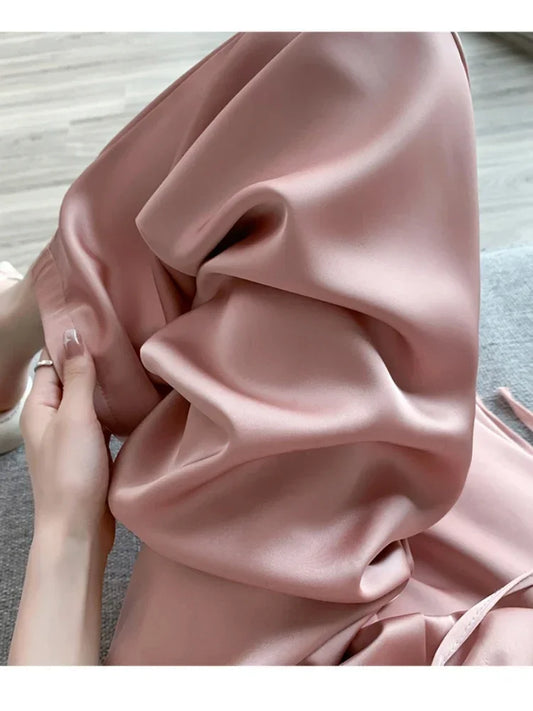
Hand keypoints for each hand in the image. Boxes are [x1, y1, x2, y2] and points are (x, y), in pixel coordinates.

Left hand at [21, 329, 114, 551]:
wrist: (79, 528)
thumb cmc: (72, 473)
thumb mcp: (76, 417)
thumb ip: (77, 376)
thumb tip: (74, 334)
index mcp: (39, 408)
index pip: (54, 363)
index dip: (73, 345)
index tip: (101, 327)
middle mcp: (51, 420)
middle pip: (72, 381)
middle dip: (94, 366)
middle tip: (124, 347)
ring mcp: (70, 438)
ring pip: (88, 402)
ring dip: (105, 390)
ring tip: (131, 371)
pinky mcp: (88, 453)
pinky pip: (100, 422)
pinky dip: (113, 412)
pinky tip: (132, 406)